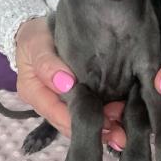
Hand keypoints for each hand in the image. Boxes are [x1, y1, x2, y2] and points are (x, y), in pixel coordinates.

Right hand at [15, 17, 125, 148]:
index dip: (80, 121)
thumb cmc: (37, 36)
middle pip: (71, 123)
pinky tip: (122, 114)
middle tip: (122, 130)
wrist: (40, 30)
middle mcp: (48, 102)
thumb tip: (65, 83)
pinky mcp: (75, 95)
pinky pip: (89, 108)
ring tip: (126, 126)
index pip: (57, 114)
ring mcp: (61, 101)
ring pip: (82, 119)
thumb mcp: (36, 44)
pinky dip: (106, 113)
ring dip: (105, 124)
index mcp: (34, 93)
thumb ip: (47, 63)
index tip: (106, 122)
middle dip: (97, 128)